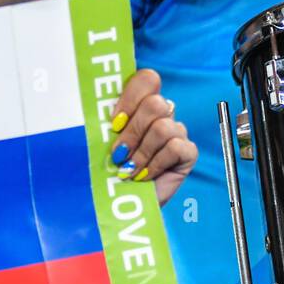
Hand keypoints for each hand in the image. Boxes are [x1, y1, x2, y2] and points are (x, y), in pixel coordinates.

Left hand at [108, 68, 196, 205]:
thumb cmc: (107, 171)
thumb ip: (102, 122)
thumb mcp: (99, 143)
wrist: (121, 204)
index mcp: (139, 105)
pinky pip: (176, 147)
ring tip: (130, 169)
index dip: (131, 96)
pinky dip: (156, 163)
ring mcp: (176, 132)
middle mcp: (161, 115)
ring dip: (142, 152)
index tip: (114, 122)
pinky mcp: (188, 153)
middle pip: (156, 104)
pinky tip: (145, 175)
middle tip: (118, 154)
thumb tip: (95, 104)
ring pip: (164, 127)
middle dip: (132, 132)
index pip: (147, 79)